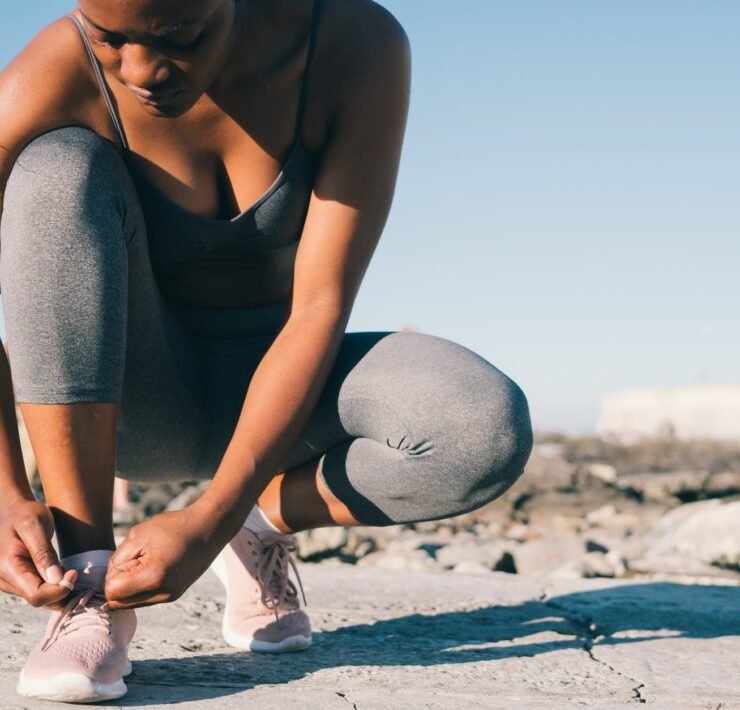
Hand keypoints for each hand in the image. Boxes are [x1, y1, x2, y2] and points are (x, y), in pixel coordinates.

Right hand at [0, 497, 77, 608]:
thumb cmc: (25, 514)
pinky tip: (65, 574)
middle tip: (78, 573)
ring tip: (73, 573)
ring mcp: (10, 582)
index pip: (36, 595)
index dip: (60, 590)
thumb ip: (44, 553)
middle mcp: (4, 580)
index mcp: (7, 567)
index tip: (75, 573)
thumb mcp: (35, 526)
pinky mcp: (17, 581)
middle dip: (61, 592)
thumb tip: (56, 579)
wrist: (13, 511)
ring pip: (39, 598)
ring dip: (59, 590)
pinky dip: (53, 587)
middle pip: (39, 600)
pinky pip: (38, 591)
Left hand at [104, 503, 229, 609]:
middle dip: (118, 583)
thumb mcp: (138, 535)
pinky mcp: (175, 594)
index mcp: (153, 578)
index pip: (112, 592)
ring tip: (145, 561)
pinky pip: (146, 598)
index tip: (126, 556)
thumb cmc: (174, 526)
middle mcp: (163, 593)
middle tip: (133, 559)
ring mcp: (170, 596)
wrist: (209, 527)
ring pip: (132, 603)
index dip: (112, 573)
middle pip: (119, 603)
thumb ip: (118, 559)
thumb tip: (108, 579)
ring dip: (130, 586)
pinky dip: (142, 586)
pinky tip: (154, 566)